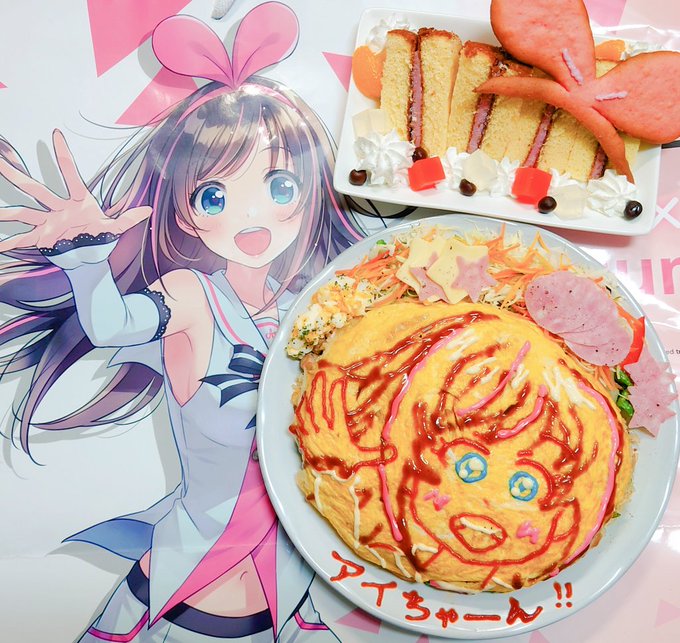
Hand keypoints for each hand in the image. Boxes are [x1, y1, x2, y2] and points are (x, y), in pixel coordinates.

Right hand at [0, 129, 150, 252]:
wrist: (91, 259)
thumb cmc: (101, 239)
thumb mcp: (116, 229)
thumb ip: (129, 219)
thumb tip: (149, 210)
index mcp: (78, 201)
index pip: (70, 174)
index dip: (63, 155)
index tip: (56, 134)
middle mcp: (58, 208)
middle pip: (35, 189)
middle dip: (16, 175)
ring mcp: (48, 222)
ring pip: (23, 212)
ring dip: (6, 213)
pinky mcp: (42, 238)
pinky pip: (23, 239)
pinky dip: (9, 243)